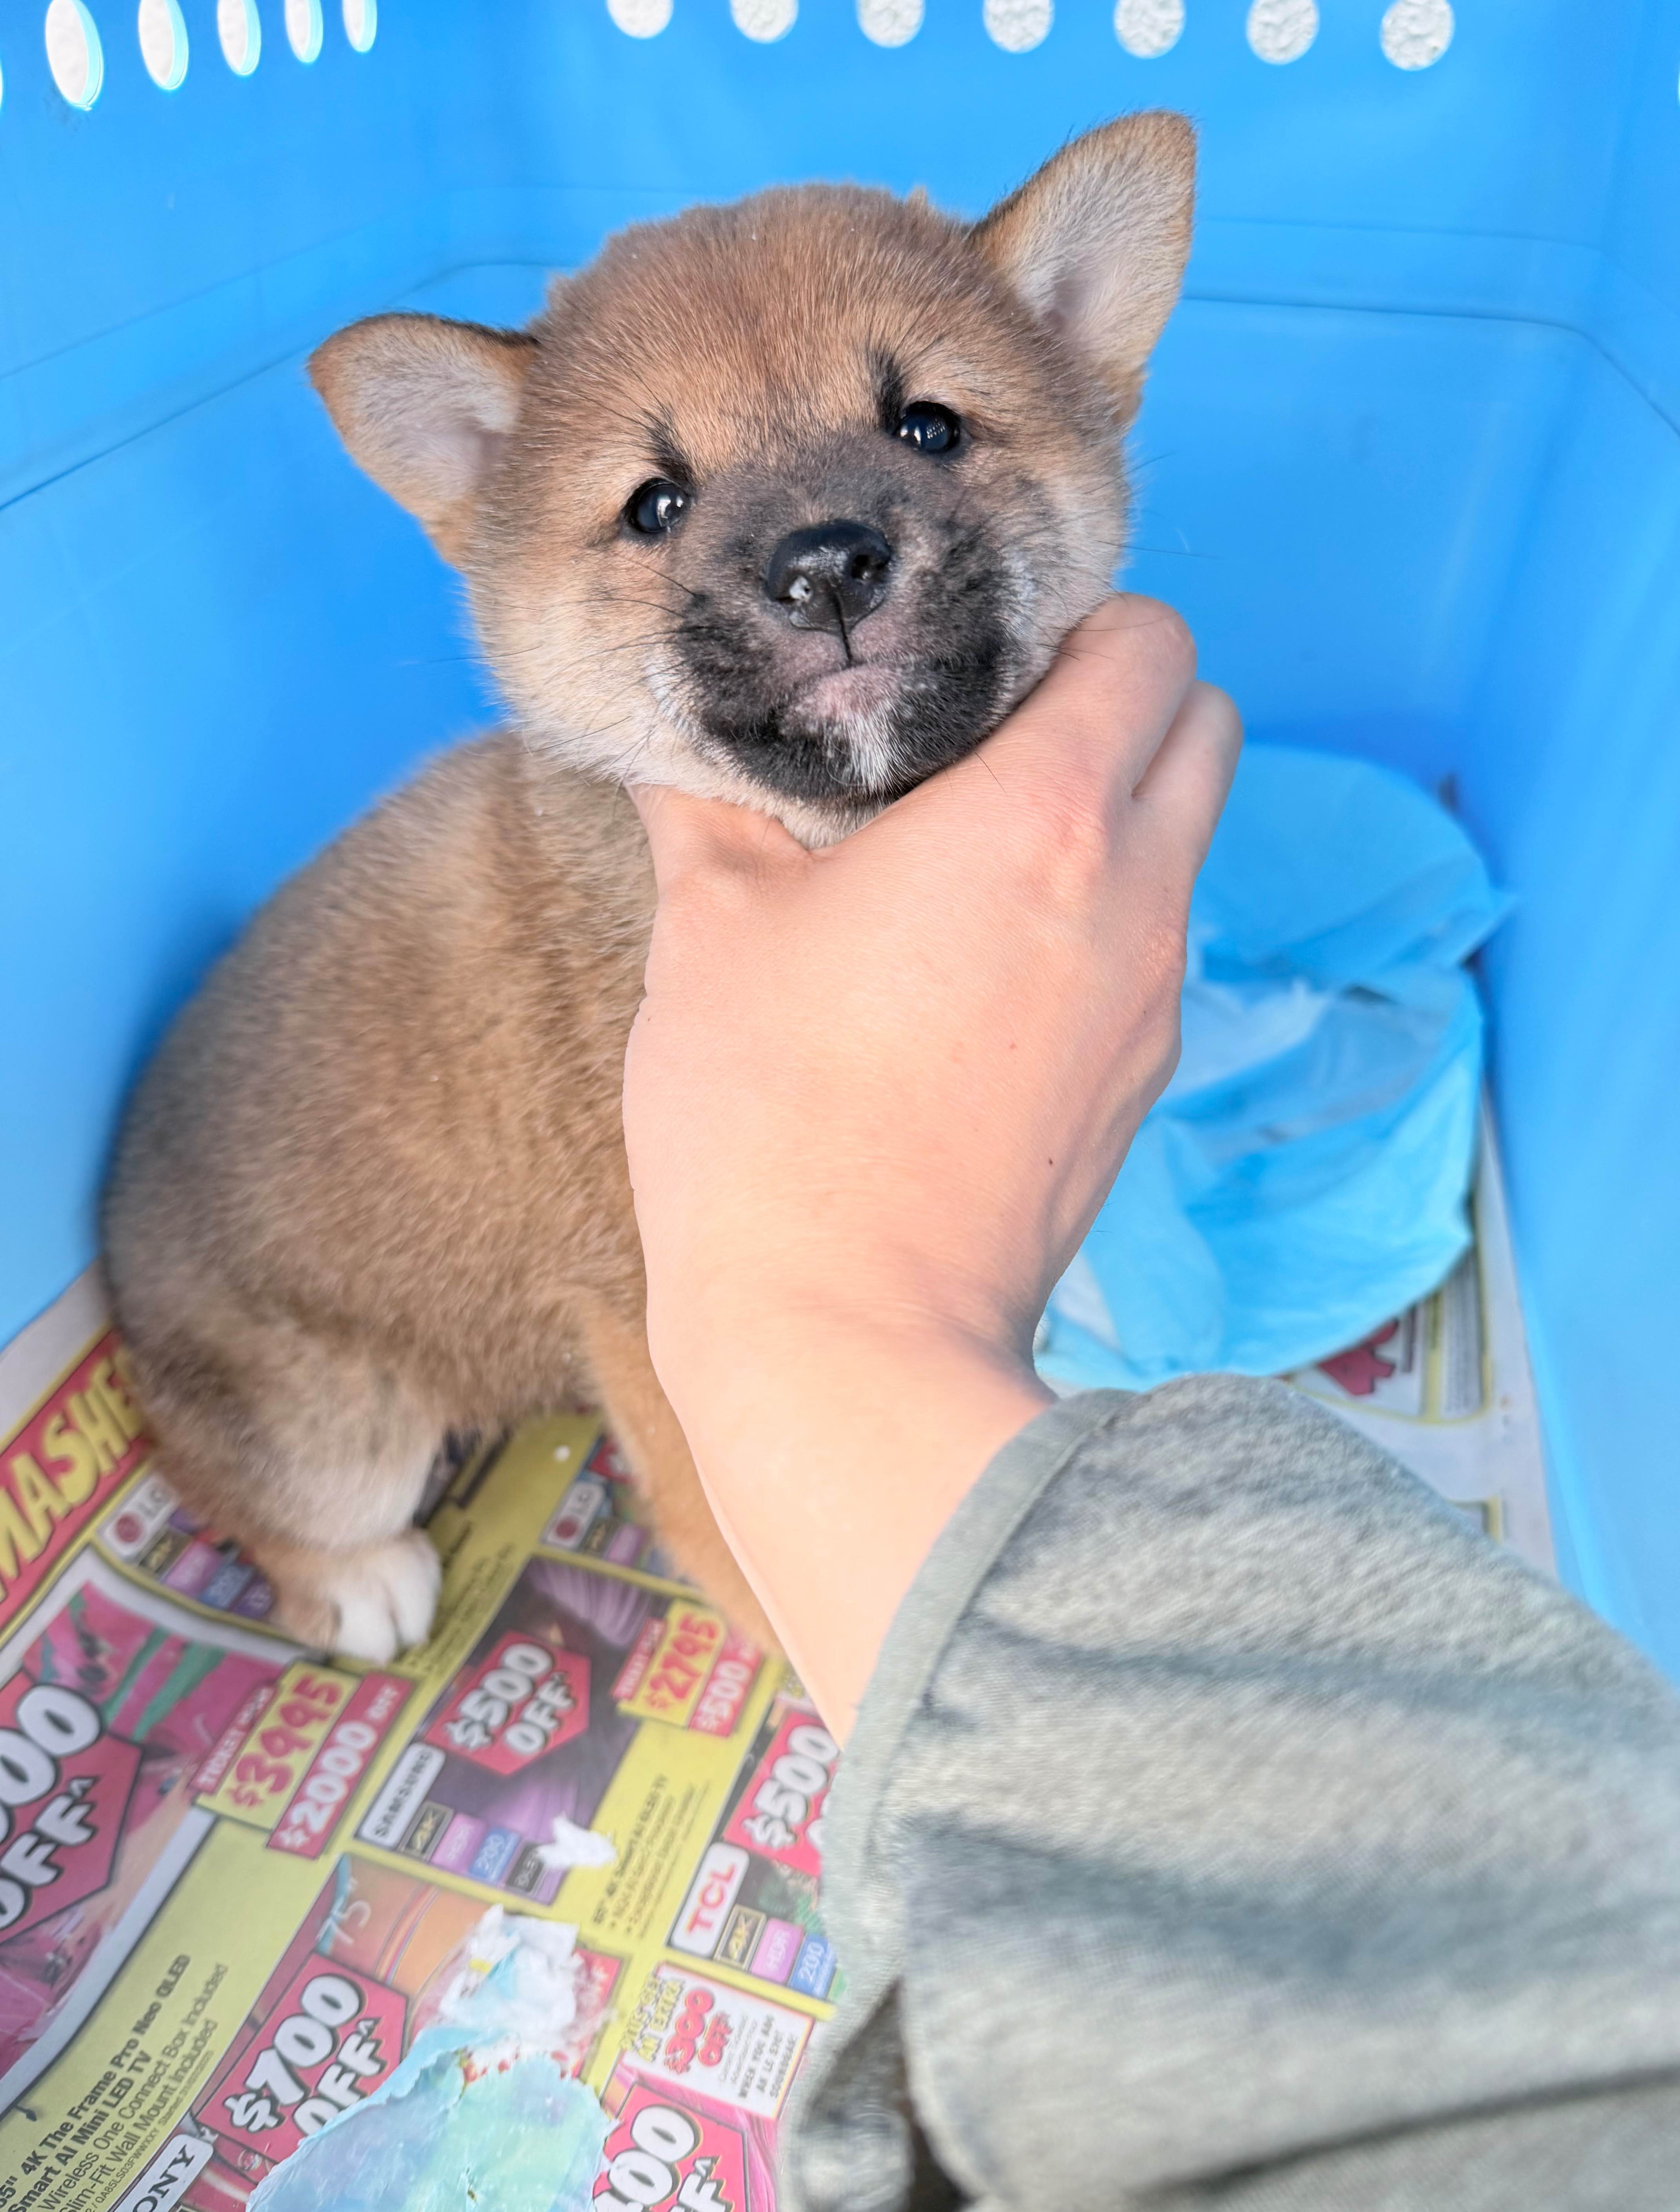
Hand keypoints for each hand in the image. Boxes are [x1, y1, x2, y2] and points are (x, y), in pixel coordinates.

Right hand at [624, 597, 1240, 1730]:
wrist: (847, 1336)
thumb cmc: (770, 1121)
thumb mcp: (711, 924)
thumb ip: (710, 799)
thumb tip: (682, 738)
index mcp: (1047, 818)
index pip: (1150, 643)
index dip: (1074, 623)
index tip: (977, 654)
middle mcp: (1134, 895)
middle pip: (1202, 726)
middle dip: (1117, 702)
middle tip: (984, 733)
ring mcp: (1151, 1000)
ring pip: (1180, 843)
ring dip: (1106, 816)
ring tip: (968, 854)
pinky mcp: (1136, 1084)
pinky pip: (1146, 950)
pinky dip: (1093, 920)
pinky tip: (977, 965)